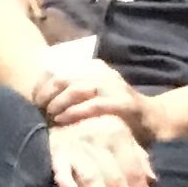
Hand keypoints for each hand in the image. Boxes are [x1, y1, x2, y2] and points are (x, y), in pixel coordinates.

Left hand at [32, 39, 148, 129]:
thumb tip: (45, 91)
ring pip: (76, 88)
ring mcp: (114, 86)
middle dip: (48, 94)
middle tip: (41, 109)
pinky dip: (75, 112)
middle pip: (64, 78)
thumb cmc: (118, 110)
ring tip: (51, 115)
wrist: (152, 118)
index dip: (43, 84)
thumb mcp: (96, 93)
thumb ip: (75, 89)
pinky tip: (64, 119)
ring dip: (59, 103)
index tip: (35, 100)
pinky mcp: (122, 103)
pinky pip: (92, 105)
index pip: (60, 69)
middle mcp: (103, 73)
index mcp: (95, 67)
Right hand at [48, 115, 158, 186]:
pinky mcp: (55, 151)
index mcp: (118, 134)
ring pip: (93, 179)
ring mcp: (76, 146)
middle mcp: (98, 140)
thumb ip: (137, 155)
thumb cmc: (96, 125)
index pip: (134, 171)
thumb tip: (153, 181)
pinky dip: (67, 183)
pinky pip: (60, 169)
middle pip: (116, 179)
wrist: (62, 106)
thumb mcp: (121, 133)